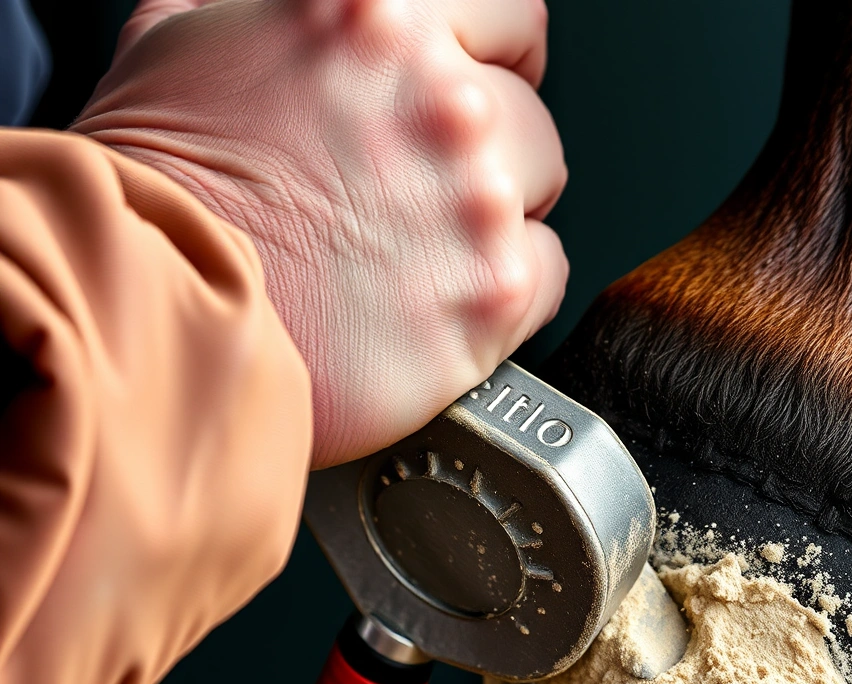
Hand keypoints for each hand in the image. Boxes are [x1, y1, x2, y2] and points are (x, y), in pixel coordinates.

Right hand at [74, 0, 567, 466]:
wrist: (137, 314)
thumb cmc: (148, 186)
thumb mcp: (183, 40)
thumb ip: (266, 11)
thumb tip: (290, 11)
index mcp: (380, 16)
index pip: (513, 14)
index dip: (497, 54)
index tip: (488, 81)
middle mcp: (443, 100)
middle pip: (526, 117)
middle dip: (485, 152)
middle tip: (417, 194)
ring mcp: (475, 202)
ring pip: (538, 195)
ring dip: (490, 220)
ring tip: (411, 252)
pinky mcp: (492, 296)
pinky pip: (542, 279)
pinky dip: (502, 292)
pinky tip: (429, 300)